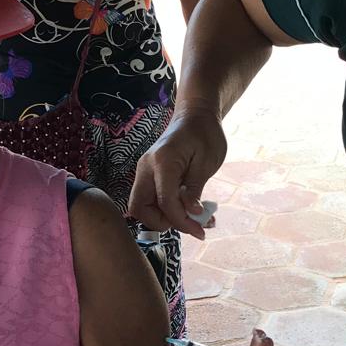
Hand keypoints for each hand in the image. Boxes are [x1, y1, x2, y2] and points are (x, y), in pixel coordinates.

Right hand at [130, 108, 226, 239]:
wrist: (195, 115)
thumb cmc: (205, 134)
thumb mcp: (207, 162)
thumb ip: (195, 189)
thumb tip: (191, 213)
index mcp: (162, 162)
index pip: (165, 202)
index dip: (182, 221)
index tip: (201, 231)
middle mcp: (146, 167)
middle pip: (139, 208)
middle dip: (162, 223)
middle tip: (188, 223)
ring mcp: (144, 172)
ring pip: (141, 207)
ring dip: (162, 218)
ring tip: (190, 218)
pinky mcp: (148, 176)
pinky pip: (150, 199)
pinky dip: (164, 210)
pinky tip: (186, 209)